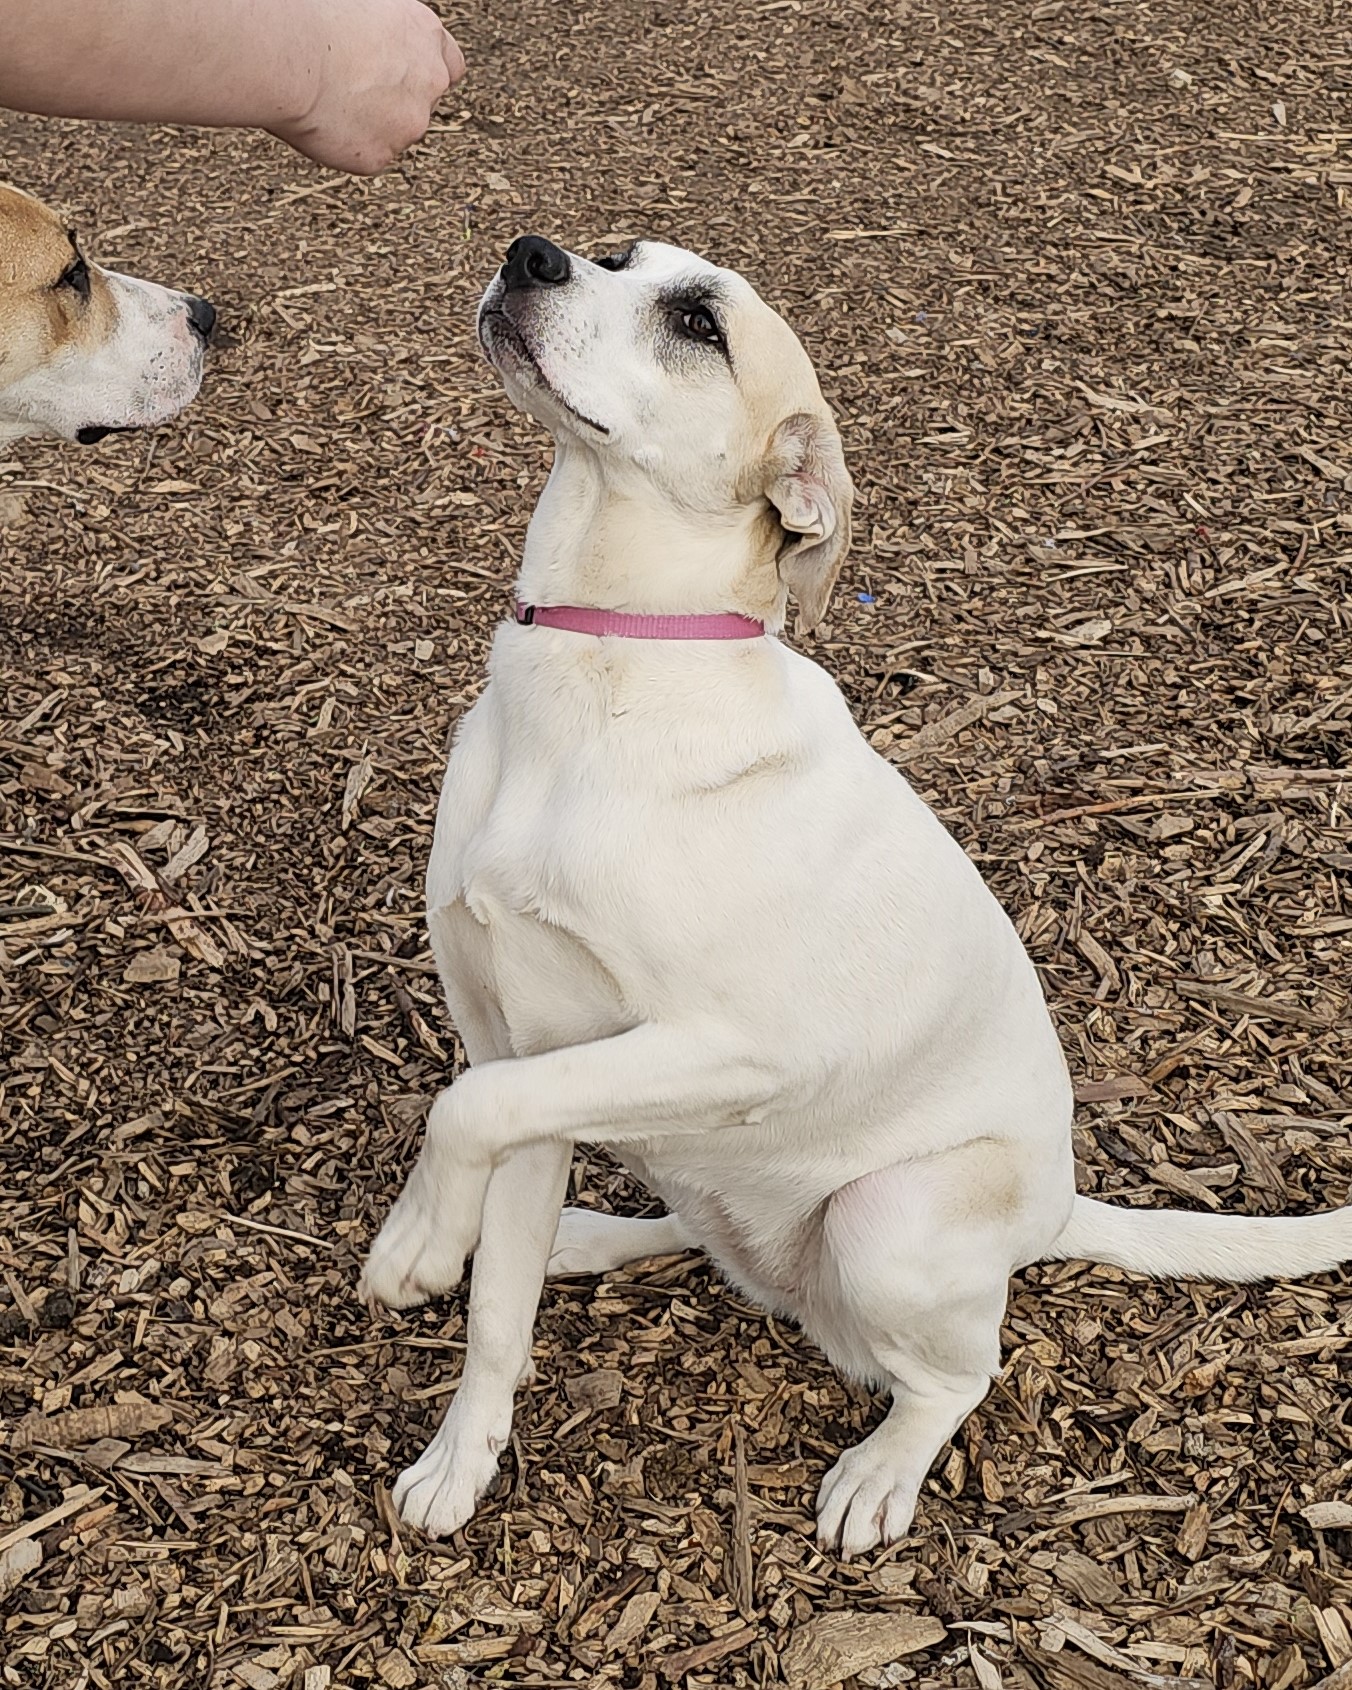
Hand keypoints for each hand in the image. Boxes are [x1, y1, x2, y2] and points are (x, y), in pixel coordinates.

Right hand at [270, 0, 464, 173]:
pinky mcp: (382, 155)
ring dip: (373, 123)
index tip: (407, 76)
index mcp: (423, 32)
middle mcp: (428, 80)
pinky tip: (324, 120)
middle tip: (357, 89)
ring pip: (398, 132)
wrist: (290, 55)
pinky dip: (350, 144)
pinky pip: (369, 155)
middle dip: (398, 102)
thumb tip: (377, 45)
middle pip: (424, 103)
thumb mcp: (362, 5)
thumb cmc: (312, 18)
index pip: (451, 65)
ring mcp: (409, 123)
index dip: (428, 73)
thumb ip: (385, 32)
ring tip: (331, 99)